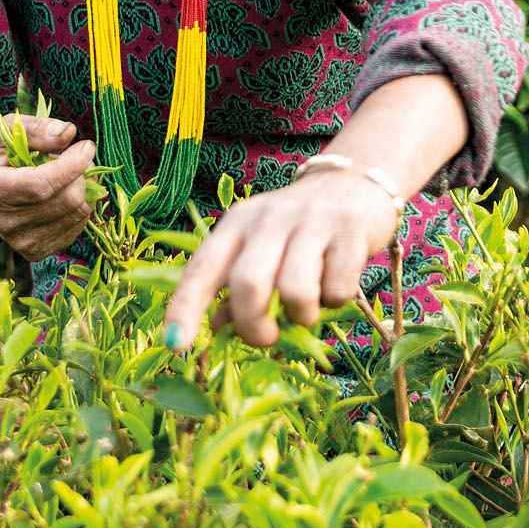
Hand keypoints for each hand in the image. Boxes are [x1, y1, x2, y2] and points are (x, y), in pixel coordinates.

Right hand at [0, 117, 95, 262]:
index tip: (86, 146)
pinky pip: (76, 227)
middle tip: (79, 156)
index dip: (71, 165)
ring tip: (71, 173)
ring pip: (77, 213)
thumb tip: (69, 133)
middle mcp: (7, 222)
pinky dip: (79, 206)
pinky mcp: (36, 250)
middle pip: (67, 200)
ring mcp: (23, 240)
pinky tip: (65, 192)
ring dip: (84, 188)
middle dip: (81, 173)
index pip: (42, 185)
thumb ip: (36, 129)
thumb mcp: (4, 132)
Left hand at [162, 172, 399, 348]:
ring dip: (301, 317)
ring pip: (294, 290)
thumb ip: (236, 285)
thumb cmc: (296, 229)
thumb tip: (218, 327)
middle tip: (267, 338)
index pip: (203, 267)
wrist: (353, 183)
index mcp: (237, 223)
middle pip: (248, 284)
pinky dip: (335, 301)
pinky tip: (335, 284)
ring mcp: (311, 222)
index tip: (176, 344)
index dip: (185, 307)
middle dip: (254, 327)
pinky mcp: (350, 231)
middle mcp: (268, 218)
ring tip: (307, 309)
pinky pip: (338, 288)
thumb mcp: (259, 248)